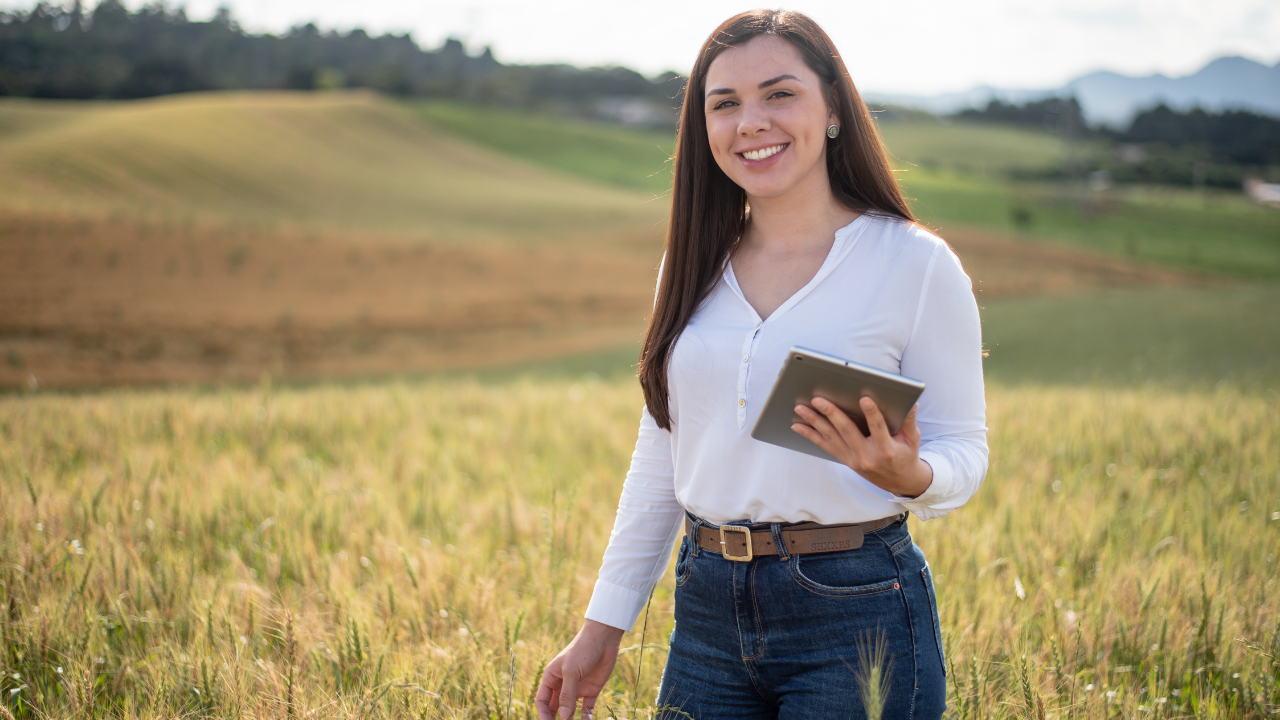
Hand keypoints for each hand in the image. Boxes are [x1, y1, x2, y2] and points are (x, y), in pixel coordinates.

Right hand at [536, 619, 624, 719]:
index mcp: (551, 678)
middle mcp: (562, 685)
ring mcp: (577, 688)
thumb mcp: (571, 671)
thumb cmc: (582, 650)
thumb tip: (564, 717)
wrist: (603, 639)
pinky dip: (586, 718)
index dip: (543, 714)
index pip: (542, 700)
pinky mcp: (591, 690)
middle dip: (556, 719)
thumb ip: (567, 695)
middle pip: (555, 708)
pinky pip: (586, 708)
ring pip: (571, 711)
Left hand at [792, 396, 932, 497]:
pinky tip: (798, 425)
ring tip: (800, 408)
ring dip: (814, 422)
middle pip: (847, 432)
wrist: (900, 481)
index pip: (879, 428)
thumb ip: (909, 421)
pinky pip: (825, 446)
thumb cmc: (906, 454)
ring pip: (831, 438)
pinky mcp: (845, 460)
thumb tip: (912, 403)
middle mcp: (867, 456)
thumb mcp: (912, 439)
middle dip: (831, 414)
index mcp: (886, 449)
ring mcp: (853, 460)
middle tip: (818, 400)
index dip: (872, 413)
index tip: (864, 399)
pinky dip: (811, 435)